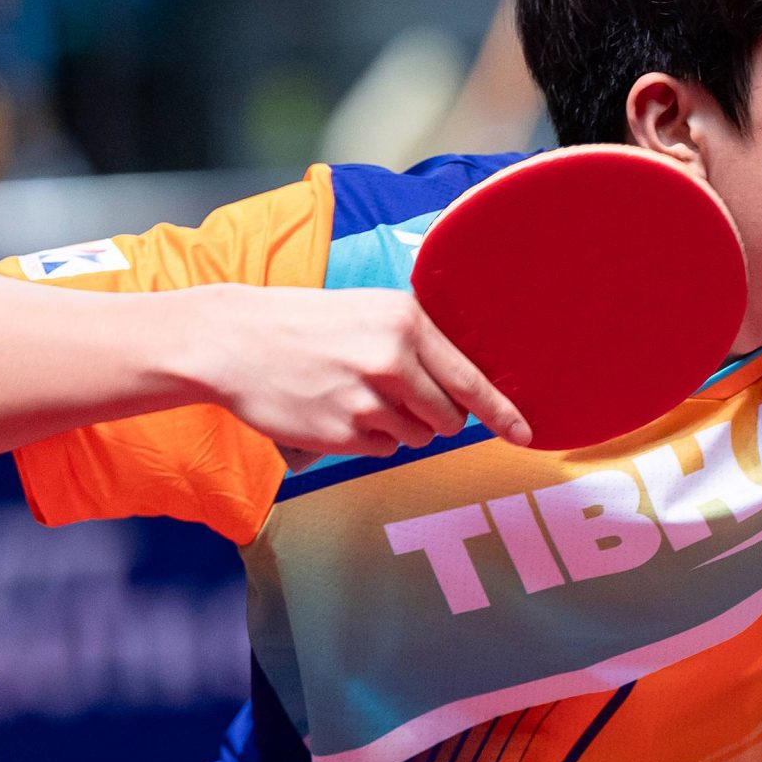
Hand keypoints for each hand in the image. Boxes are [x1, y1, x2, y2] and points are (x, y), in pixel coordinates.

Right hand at [190, 287, 530, 458]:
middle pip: (449, 418)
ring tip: (357, 395)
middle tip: (397, 394)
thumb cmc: (308, 324)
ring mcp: (365, 400)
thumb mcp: (372, 310)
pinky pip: (382, 450)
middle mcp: (392, 361)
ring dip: (398, 426)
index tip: (526, 434)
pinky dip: (368, 439)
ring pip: (416, 437)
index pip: (470, 379)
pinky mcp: (340, 433)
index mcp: (405, 322)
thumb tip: (468, 384)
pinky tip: (338, 410)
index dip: (503, 413)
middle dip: (436, 416)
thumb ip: (420, 341)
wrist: (235, 341)